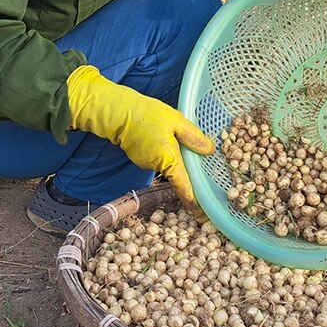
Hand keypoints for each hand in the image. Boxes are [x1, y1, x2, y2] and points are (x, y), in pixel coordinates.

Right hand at [66, 65, 214, 206]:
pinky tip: (163, 135)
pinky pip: (159, 157)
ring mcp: (147, 163)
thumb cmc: (146, 114)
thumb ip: (192, 136)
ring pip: (168, 164)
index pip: (184, 187)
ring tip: (176, 136)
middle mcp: (157, 166)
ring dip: (175, 154)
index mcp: (168, 160)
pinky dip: (164, 150)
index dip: (194, 201)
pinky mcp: (141, 157)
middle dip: (187, 168)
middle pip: (178, 174)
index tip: (203, 214)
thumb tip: (209, 150)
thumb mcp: (175, 120)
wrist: (117, 112)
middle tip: (198, 158)